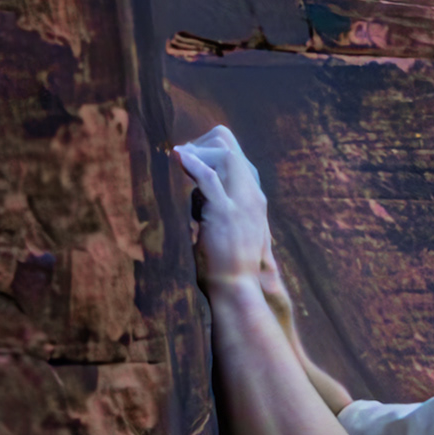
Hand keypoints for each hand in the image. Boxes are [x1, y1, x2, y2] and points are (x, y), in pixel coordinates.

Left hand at [173, 122, 274, 279]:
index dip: (215, 151)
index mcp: (254, 200)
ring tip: (179, 154)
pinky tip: (178, 155)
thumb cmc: (232, 266)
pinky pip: (208, 178)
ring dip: (198, 152)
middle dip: (204, 146)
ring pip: (223, 157)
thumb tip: (198, 199)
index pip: (239, 159)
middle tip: (183, 153)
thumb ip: (218, 211)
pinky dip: (192, 163)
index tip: (194, 157)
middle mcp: (252, 196)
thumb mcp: (231, 232)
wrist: (239, 289)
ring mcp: (241, 202)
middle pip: (232, 150)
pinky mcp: (224, 211)